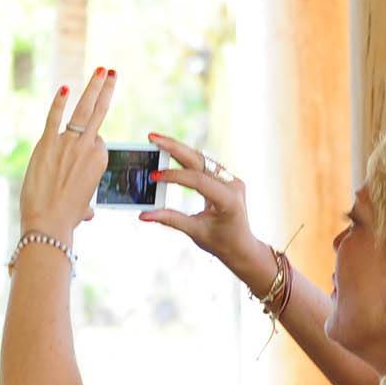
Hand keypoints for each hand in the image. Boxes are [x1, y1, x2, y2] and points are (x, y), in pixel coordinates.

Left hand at [18, 67, 118, 241]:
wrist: (49, 223)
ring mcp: (68, 143)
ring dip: (93, 87)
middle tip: (112, 72)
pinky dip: (58, 103)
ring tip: (101, 70)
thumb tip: (88, 213)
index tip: (79, 157)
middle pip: (99, 113)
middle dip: (106, 90)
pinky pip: (54, 118)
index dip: (89, 145)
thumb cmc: (66, 218)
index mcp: (100, 160)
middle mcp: (88, 147)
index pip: (97, 140)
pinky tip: (64, 88)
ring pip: (83, 110)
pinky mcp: (47, 144)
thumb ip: (85, 203)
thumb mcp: (83, 207)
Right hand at [143, 132, 271, 289]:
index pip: (198, 181)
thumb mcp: (195, 232)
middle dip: (175, 147)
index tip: (154, 176)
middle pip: (200, 160)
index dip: (174, 177)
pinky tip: (170, 151)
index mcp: (228, 200)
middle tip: (153, 137)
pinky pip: (204, 164)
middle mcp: (233, 184)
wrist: (241, 247)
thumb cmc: (221, 243)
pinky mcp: (226, 178)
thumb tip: (144, 215)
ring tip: (158, 141)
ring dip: (179, 149)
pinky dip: (186, 158)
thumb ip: (171, 220)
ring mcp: (231, 179)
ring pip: (201, 158)